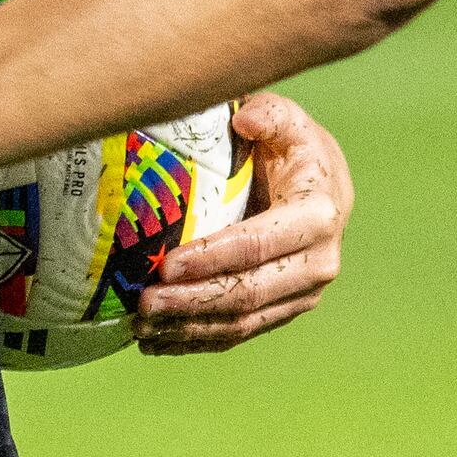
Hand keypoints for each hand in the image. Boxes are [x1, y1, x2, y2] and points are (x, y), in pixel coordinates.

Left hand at [137, 92, 350, 354]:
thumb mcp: (287, 120)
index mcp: (318, 216)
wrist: (318, 188)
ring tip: (139, 326)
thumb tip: (245, 122)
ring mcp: (301, 294)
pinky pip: (237, 334)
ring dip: (187, 328)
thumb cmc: (290, 148)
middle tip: (142, 304)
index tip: (165, 265)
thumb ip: (269, 114)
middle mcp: (317, 263)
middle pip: (248, 293)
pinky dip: (194, 341)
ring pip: (242, 322)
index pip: (258, 244)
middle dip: (192, 302)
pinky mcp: (282, 311)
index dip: (212, 258)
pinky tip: (154, 342)